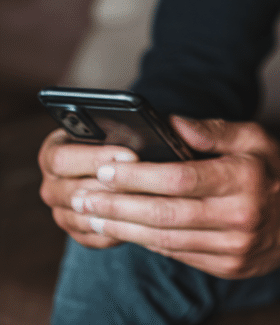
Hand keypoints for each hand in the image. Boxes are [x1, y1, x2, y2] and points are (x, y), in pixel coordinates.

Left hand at [39, 118, 279, 277]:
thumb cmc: (276, 167)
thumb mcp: (255, 136)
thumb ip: (213, 130)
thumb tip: (169, 123)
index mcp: (246, 177)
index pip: (182, 179)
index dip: (140, 176)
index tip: (107, 169)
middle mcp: (241, 215)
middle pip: (167, 214)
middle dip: (119, 206)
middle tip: (84, 198)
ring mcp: (235, 247)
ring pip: (168, 240)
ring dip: (125, 229)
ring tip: (94, 216)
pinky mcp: (230, 267)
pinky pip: (180, 255)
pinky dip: (149, 243)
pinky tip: (127, 230)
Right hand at [39, 128, 136, 249]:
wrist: (115, 161)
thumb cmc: (117, 136)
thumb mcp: (114, 127)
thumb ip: (117, 130)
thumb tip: (137, 135)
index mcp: (52, 153)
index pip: (62, 160)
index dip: (96, 158)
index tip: (129, 156)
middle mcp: (51, 185)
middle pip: (73, 192)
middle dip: (111, 187)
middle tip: (142, 182)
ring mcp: (61, 211)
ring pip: (83, 218)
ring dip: (114, 210)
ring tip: (145, 201)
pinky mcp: (76, 231)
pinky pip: (93, 237)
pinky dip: (116, 229)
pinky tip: (139, 219)